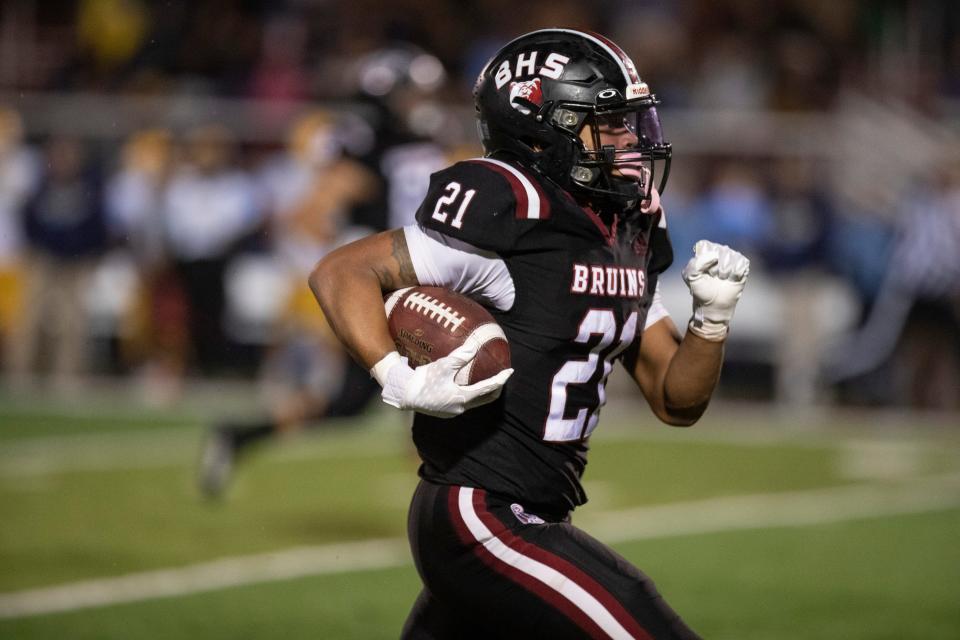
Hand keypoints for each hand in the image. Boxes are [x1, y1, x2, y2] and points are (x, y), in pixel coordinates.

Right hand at [371, 343, 513, 417]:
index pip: (488, 388)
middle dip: (495, 388)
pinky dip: (470, 394)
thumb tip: (474, 346)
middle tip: (501, 377)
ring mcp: (452, 411)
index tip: (510, 371)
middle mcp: (461, 407)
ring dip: (482, 392)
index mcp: (463, 398)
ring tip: (485, 379)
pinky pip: (463, 402)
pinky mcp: (445, 411)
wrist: (404, 394)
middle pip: (485, 399)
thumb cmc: (424, 380)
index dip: (501, 379)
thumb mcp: (444, 366)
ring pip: (474, 402)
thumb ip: (461, 356)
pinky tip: (465, 385)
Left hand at [681, 240, 749, 340]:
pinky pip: (741, 263)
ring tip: (722, 279)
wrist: (713, 305)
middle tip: (713, 277)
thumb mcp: (690, 277)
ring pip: (731, 256)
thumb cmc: (701, 290)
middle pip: (720, 250)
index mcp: (705, 251)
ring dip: (725, 271)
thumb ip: (696, 263)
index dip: (704, 260)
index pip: (706, 245)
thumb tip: (715, 256)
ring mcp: (732, 257)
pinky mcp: (742, 265)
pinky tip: (731, 279)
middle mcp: (719, 251)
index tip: (703, 271)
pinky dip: (735, 274)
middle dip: (715, 267)